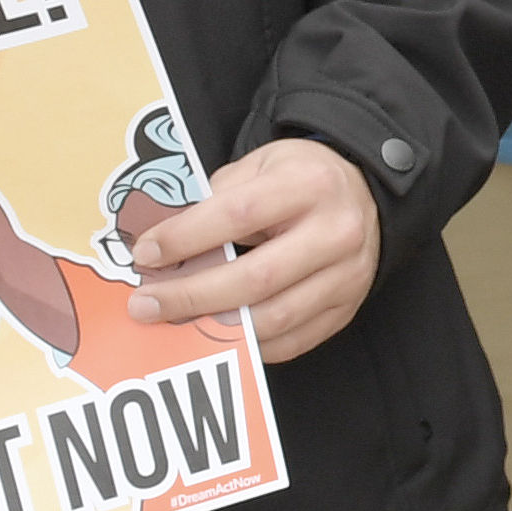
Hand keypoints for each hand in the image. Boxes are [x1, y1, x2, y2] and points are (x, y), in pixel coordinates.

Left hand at [124, 135, 384, 361]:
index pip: (238, 215)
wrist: (366, 194)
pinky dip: (248, 345)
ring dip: (214, 327)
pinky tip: (217, 336)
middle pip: (256, 277)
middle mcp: (336, 232)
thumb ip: (217, 199)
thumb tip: (163, 244)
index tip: (145, 253)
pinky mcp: (347, 308)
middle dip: (191, 295)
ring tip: (174, 323)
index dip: (185, 238)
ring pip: (273, 318)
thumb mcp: (262, 165)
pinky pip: (291, 342)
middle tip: (145, 304)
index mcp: (310, 184)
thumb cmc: (301, 179)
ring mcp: (347, 275)